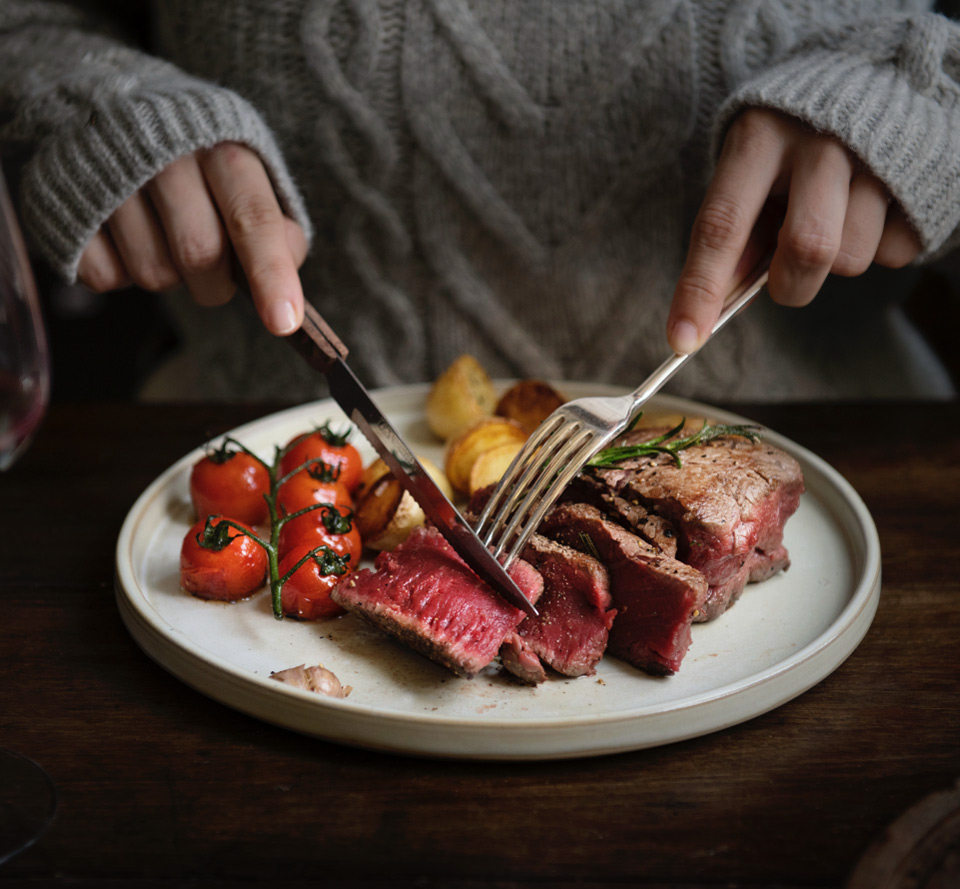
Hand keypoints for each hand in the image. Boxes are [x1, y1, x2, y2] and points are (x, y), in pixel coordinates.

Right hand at [77, 142, 308, 335]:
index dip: (271, 273)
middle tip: (213, 273)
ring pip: (153, 274)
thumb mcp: (247, 173)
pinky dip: (123, 274)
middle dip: (215, 285)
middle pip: (201, 254)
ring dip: (170, 278)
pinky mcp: (67, 203)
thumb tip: (285, 271)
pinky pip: (106, 277)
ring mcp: (109, 176)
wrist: (105, 103)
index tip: (284, 322)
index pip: (252, 216)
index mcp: (221, 147)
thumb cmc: (195, 157)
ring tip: (163, 237)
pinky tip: (125, 237)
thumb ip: (274, 224)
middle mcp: (164, 153)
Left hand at [666, 108, 921, 352]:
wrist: (869, 83)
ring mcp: (876, 156)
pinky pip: (893, 250)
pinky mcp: (920, 175)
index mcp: (759, 137)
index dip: (700, 289)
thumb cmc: (788, 147)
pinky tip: (866, 210)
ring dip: (833, 263)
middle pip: (806, 249)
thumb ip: (734, 233)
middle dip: (790, 286)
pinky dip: (875, 246)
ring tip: (831, 219)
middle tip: (782, 278)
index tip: (681, 341)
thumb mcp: (748, 173)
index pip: (722, 225)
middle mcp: (820, 140)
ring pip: (852, 257)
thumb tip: (720, 302)